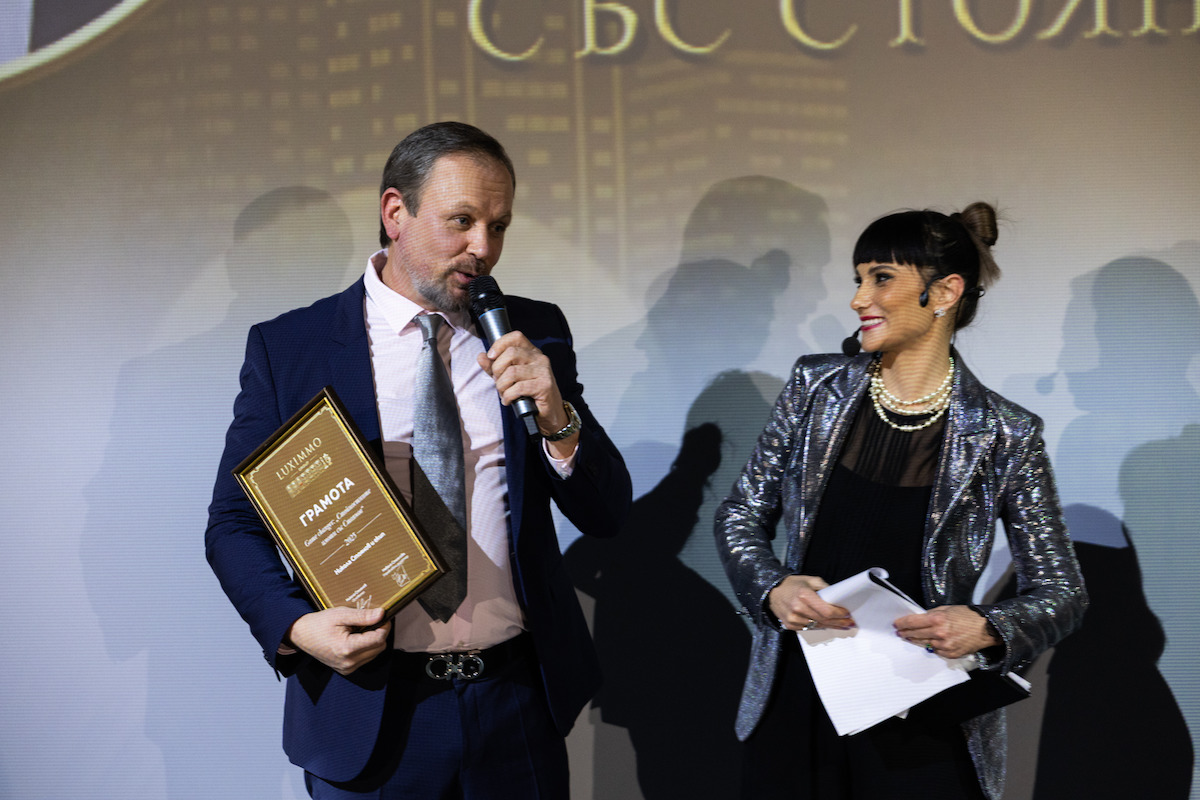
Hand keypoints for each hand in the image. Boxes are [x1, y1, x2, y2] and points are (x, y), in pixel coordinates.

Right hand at [285, 606, 391, 674]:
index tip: (384, 615)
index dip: (385, 626)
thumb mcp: (340, 614)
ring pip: (374, 653)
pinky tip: (358, 637)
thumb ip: (362, 616)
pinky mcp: (346, 670)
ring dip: (374, 640)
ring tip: (363, 628)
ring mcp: (347, 668)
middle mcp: (348, 662)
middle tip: (374, 620)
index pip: (378, 639)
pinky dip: (367, 647)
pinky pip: (366, 658)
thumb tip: (381, 614)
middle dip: (380, 633)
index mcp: (347, 649)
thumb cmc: (319, 623)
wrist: (302, 636)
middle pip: (379, 647)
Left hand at [477, 331, 577, 453]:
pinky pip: (518, 387)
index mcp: (532, 352)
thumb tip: (481, 356)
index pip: (516, 336)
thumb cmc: (528, 394)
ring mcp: (543, 371)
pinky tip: (509, 400)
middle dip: (497, 370)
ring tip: (504, 394)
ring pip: (512, 372)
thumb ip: (494, 367)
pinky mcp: (545, 386)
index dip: (500, 344)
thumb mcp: (507, 378)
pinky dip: (508, 396)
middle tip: (498, 382)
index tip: (491, 356)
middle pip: (511, 353)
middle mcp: (540, 358)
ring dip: (501, 386)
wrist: (548, 413)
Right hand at [768, 575, 854, 630]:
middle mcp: (798, 608)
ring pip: (818, 626)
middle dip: (839, 622)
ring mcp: (793, 618)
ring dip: (831, 626)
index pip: (826, 610)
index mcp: (804, 595)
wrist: (772, 592)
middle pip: (824, 620)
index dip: (839, 614)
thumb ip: (824, 587)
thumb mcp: (809, 580)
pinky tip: (827, 625)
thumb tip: (838, 597)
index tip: (848, 614)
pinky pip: (810, 628)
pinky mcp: (790, 625)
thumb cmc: (793, 585)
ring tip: (842, 625)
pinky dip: (820, 626)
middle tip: (850, 623)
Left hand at [893, 605, 998, 658]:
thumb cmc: (966, 615)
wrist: (986, 629)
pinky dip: (931, 646)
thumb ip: (931, 614)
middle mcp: (939, 634)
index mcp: (937, 619)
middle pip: (915, 635)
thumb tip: (918, 619)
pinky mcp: (950, 654)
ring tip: (909, 637)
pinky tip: (929, 642)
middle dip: (905, 633)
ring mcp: (944, 646)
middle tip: (899, 632)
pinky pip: (935, 651)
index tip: (896, 624)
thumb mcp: (947, 609)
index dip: (902, 623)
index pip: (912, 622)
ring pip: (923, 644)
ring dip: (916, 641)